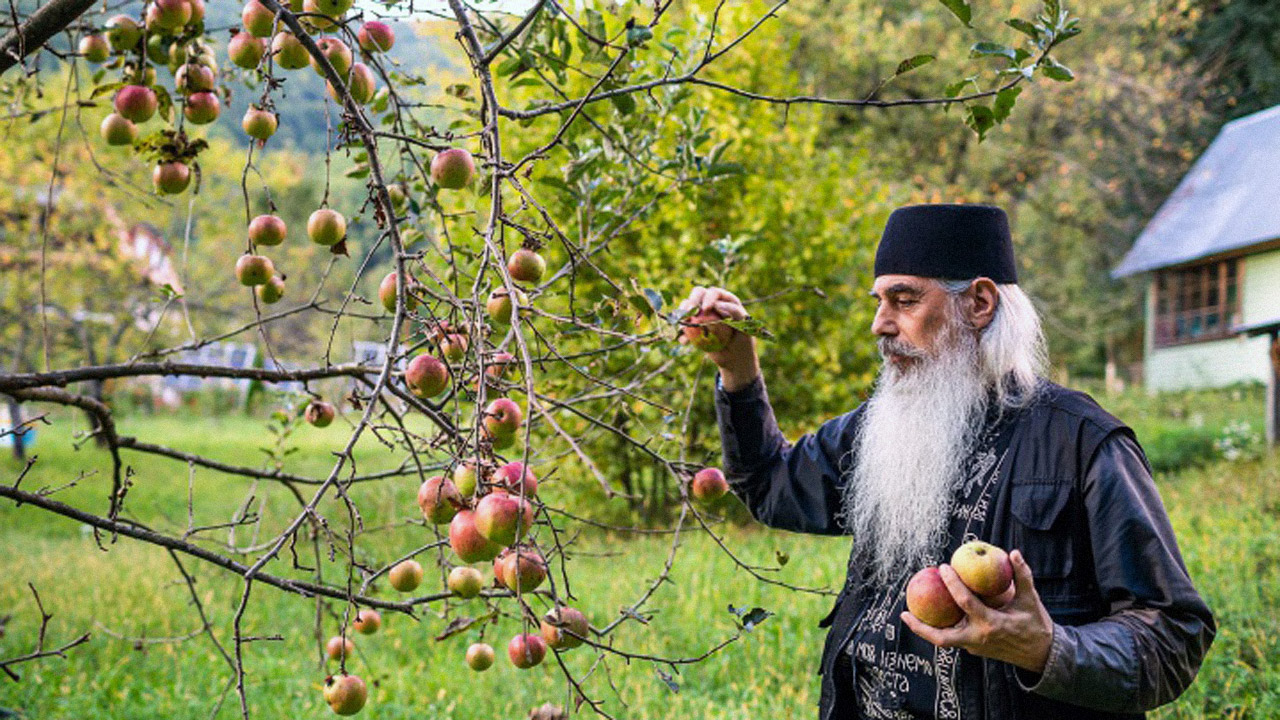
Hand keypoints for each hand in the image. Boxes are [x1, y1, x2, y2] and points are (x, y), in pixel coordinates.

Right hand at [676, 286, 758, 388]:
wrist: (735, 357)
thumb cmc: (743, 339)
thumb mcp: (745, 325)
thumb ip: (734, 312)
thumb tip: (717, 304)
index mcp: (724, 299)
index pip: (713, 293)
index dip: (708, 298)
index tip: (706, 309)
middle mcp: (711, 303)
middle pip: (697, 294)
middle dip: (691, 301)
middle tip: (689, 313)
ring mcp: (701, 314)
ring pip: (687, 308)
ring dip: (682, 316)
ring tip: (683, 328)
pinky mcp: (693, 327)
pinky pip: (684, 327)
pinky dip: (681, 333)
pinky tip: (684, 342)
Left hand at [900, 549, 1054, 673]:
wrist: (1043, 656)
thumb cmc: (1036, 625)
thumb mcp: (1031, 600)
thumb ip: (1022, 576)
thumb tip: (1013, 553)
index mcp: (991, 625)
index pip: (965, 602)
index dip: (952, 584)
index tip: (942, 567)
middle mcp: (978, 639)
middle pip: (941, 637)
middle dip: (920, 626)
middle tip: (905, 611)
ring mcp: (975, 647)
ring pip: (944, 641)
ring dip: (926, 629)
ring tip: (910, 614)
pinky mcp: (974, 649)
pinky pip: (953, 638)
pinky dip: (941, 627)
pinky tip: (932, 612)